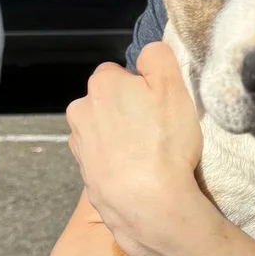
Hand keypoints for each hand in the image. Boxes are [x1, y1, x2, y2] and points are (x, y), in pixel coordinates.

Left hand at [66, 41, 202, 242]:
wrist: (148, 203)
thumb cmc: (164, 143)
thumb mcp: (173, 88)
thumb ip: (158, 58)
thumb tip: (147, 53)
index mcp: (102, 85)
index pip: (120, 74)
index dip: (142, 88)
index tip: (159, 107)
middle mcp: (81, 111)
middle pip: (108, 102)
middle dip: (128, 112)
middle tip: (157, 132)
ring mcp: (80, 145)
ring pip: (104, 131)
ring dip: (121, 138)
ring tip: (149, 157)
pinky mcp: (85, 175)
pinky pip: (104, 159)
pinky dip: (118, 163)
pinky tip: (138, 174)